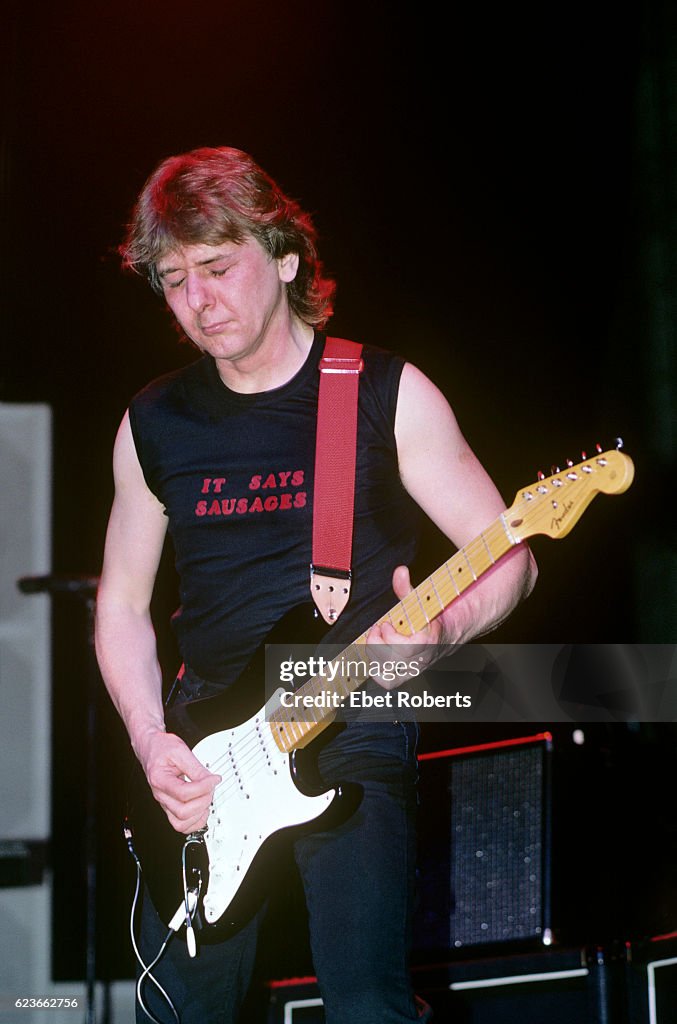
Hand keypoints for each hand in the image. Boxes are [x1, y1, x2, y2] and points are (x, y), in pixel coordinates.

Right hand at [139, 729, 220, 833]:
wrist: (151, 747)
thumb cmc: (162, 747)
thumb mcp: (180, 750)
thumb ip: (196, 767)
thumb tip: (210, 780)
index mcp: (160, 779)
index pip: (184, 793)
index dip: (203, 787)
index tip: (213, 779)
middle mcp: (160, 795)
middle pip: (182, 812)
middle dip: (203, 801)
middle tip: (210, 787)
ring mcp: (165, 802)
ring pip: (181, 824)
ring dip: (199, 814)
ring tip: (206, 797)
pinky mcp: (170, 806)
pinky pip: (181, 825)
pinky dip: (194, 822)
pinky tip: (202, 808)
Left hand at [365, 565, 443, 689]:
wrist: (451, 632)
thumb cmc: (434, 615)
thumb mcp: (422, 600)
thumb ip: (407, 589)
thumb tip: (400, 571)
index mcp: (429, 642)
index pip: (408, 648)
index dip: (392, 637)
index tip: (386, 623)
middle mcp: (421, 660)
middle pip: (393, 664)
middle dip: (377, 645)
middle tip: (377, 629)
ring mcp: (413, 669)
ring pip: (388, 677)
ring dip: (374, 657)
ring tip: (374, 640)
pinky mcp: (405, 673)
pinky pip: (386, 681)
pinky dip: (375, 669)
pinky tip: (374, 652)